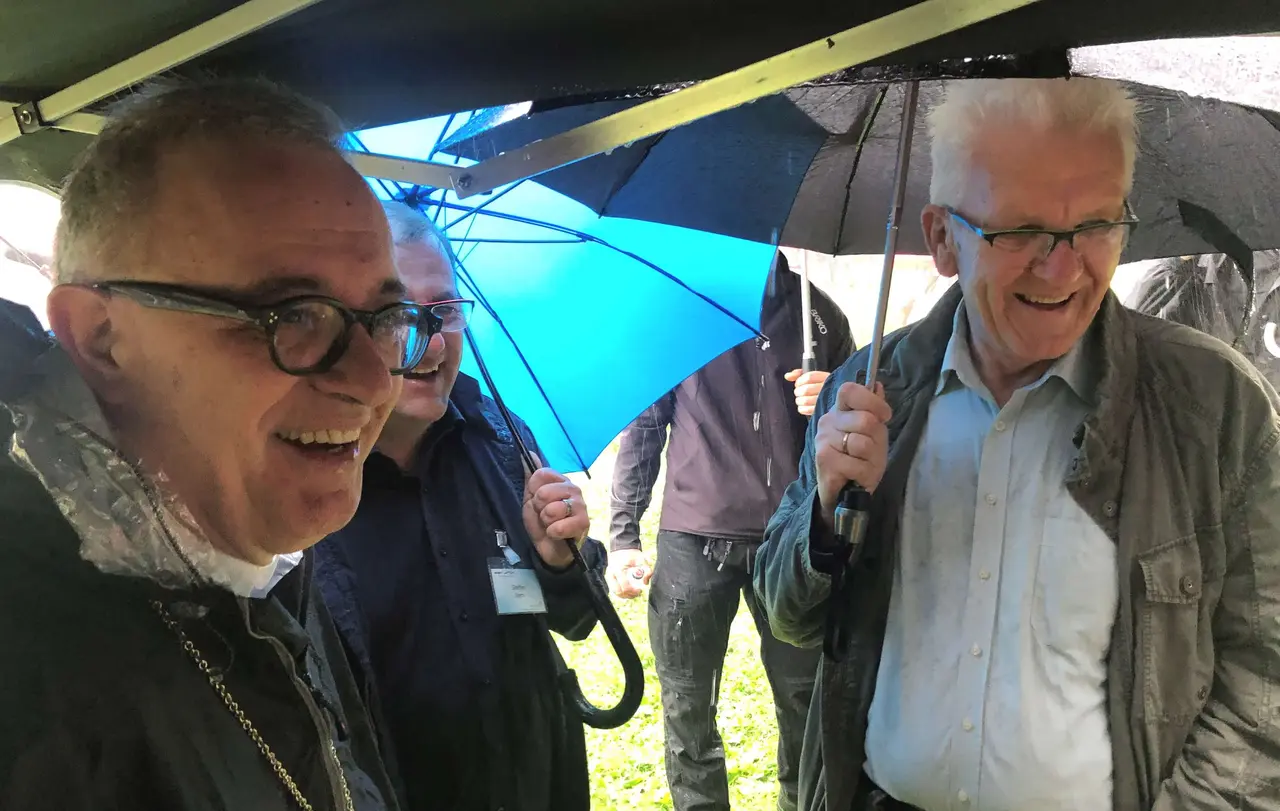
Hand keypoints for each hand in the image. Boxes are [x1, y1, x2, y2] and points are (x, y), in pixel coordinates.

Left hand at [523, 468, 590, 568]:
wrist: (551, 547)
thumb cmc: (542, 522)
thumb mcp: (530, 499)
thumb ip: (531, 477)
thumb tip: (528, 453)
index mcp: (560, 481)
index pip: (540, 474)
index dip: (533, 490)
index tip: (536, 501)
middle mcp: (573, 489)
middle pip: (544, 492)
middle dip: (539, 508)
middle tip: (544, 515)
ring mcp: (580, 505)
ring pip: (552, 509)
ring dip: (546, 521)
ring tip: (551, 524)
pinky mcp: (584, 523)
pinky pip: (559, 526)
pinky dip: (553, 533)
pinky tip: (557, 534)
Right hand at [605, 548, 651, 598]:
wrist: (621, 547)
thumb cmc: (632, 554)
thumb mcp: (642, 559)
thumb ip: (647, 570)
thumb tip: (645, 582)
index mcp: (619, 569)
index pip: (625, 586)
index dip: (633, 591)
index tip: (640, 590)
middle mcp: (611, 573)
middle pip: (618, 591)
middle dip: (629, 595)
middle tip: (637, 593)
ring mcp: (609, 576)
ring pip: (615, 592)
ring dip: (625, 595)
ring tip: (633, 593)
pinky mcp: (608, 577)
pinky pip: (614, 589)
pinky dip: (621, 592)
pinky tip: (628, 592)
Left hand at [784, 369, 831, 415]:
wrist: (836, 399)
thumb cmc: (820, 387)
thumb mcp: (813, 377)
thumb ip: (799, 374)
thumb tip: (787, 376)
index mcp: (826, 378)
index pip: (809, 377)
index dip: (799, 381)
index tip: (798, 384)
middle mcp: (827, 388)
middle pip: (806, 390)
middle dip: (798, 392)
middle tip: (798, 393)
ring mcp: (825, 400)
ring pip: (806, 401)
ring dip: (799, 401)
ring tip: (800, 400)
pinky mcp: (823, 411)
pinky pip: (808, 410)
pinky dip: (802, 409)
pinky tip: (802, 407)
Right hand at [814, 381, 891, 528]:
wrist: (843, 492)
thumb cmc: (859, 461)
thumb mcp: (873, 434)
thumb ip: (874, 410)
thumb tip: (877, 385)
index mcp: (839, 411)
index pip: (849, 390)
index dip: (872, 401)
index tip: (884, 417)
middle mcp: (828, 421)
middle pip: (864, 419)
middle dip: (876, 439)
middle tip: (871, 451)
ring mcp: (824, 440)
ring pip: (862, 443)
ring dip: (871, 459)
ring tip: (863, 465)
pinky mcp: (824, 460)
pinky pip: (857, 464)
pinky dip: (864, 474)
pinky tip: (857, 477)